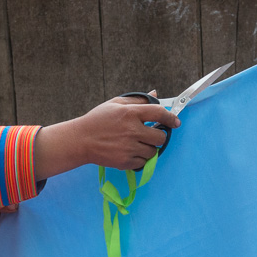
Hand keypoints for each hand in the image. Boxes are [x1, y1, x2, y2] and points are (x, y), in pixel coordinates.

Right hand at [36, 95, 179, 176]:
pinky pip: (143, 162)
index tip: (175, 122)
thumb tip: (156, 94)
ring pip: (153, 151)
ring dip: (149, 148)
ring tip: (136, 143)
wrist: (80, 140)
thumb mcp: (115, 104)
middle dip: (158, 135)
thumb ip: (138, 100)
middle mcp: (132, 131)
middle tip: (150, 134)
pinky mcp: (125, 162)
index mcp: (130, 113)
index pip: (159, 113)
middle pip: (160, 137)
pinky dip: (139, 158)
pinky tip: (129, 151)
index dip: (171, 118)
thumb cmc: (98, 120)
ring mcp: (129, 148)